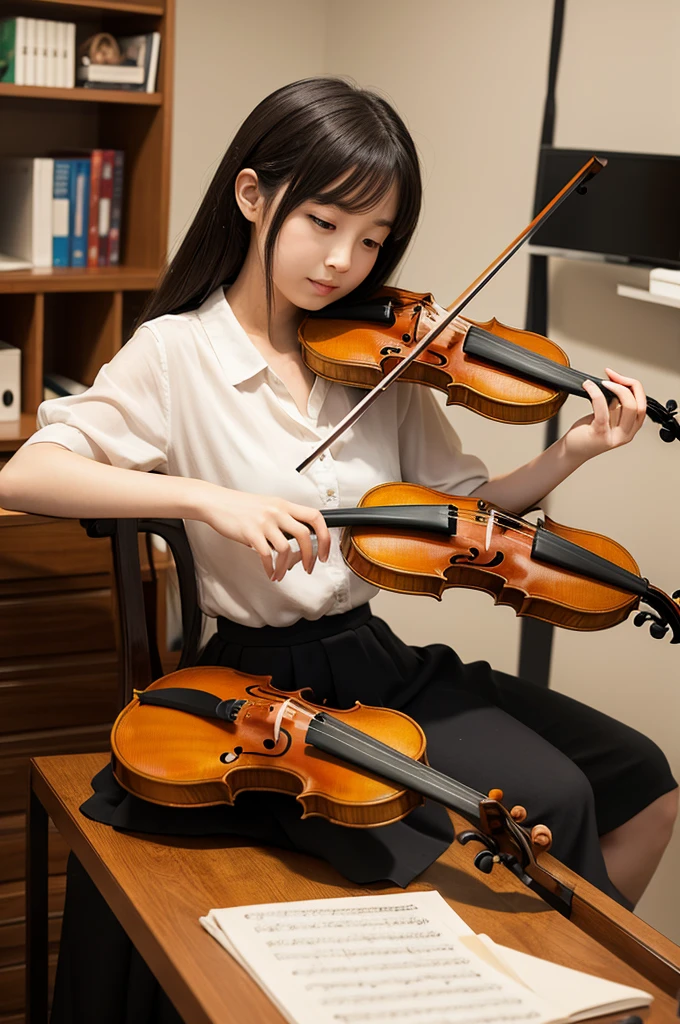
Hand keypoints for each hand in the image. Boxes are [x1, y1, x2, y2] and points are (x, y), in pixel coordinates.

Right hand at [202, 488, 330, 581]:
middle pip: (305, 535)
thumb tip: (298, 544)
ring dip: (286, 567)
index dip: (325, 536)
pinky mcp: (250, 532)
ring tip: (281, 574)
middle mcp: (277, 512)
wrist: (216, 502)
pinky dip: (271, 568)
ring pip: (286, 548)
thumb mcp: (268, 507)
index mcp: (284, 505)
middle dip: (311, 556)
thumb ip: (284, 521)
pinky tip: (270, 572)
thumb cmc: (240, 507)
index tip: (325, 552)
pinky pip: (267, 555)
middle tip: (309, 567)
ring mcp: (264, 522)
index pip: (315, 517)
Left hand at [561, 368, 646, 461]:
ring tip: (600, 382)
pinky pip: (603, 409)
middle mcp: (626, 433)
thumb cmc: (587, 434)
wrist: (571, 451)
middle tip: (611, 377)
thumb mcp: (607, 418)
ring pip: (625, 405)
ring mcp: (615, 435)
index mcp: (631, 428)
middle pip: (637, 404)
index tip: (618, 377)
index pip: (642, 403)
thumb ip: (616, 405)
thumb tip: (616, 383)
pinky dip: (596, 393)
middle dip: (626, 385)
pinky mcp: (600, 433)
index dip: (633, 386)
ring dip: (614, 387)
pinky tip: (588, 386)